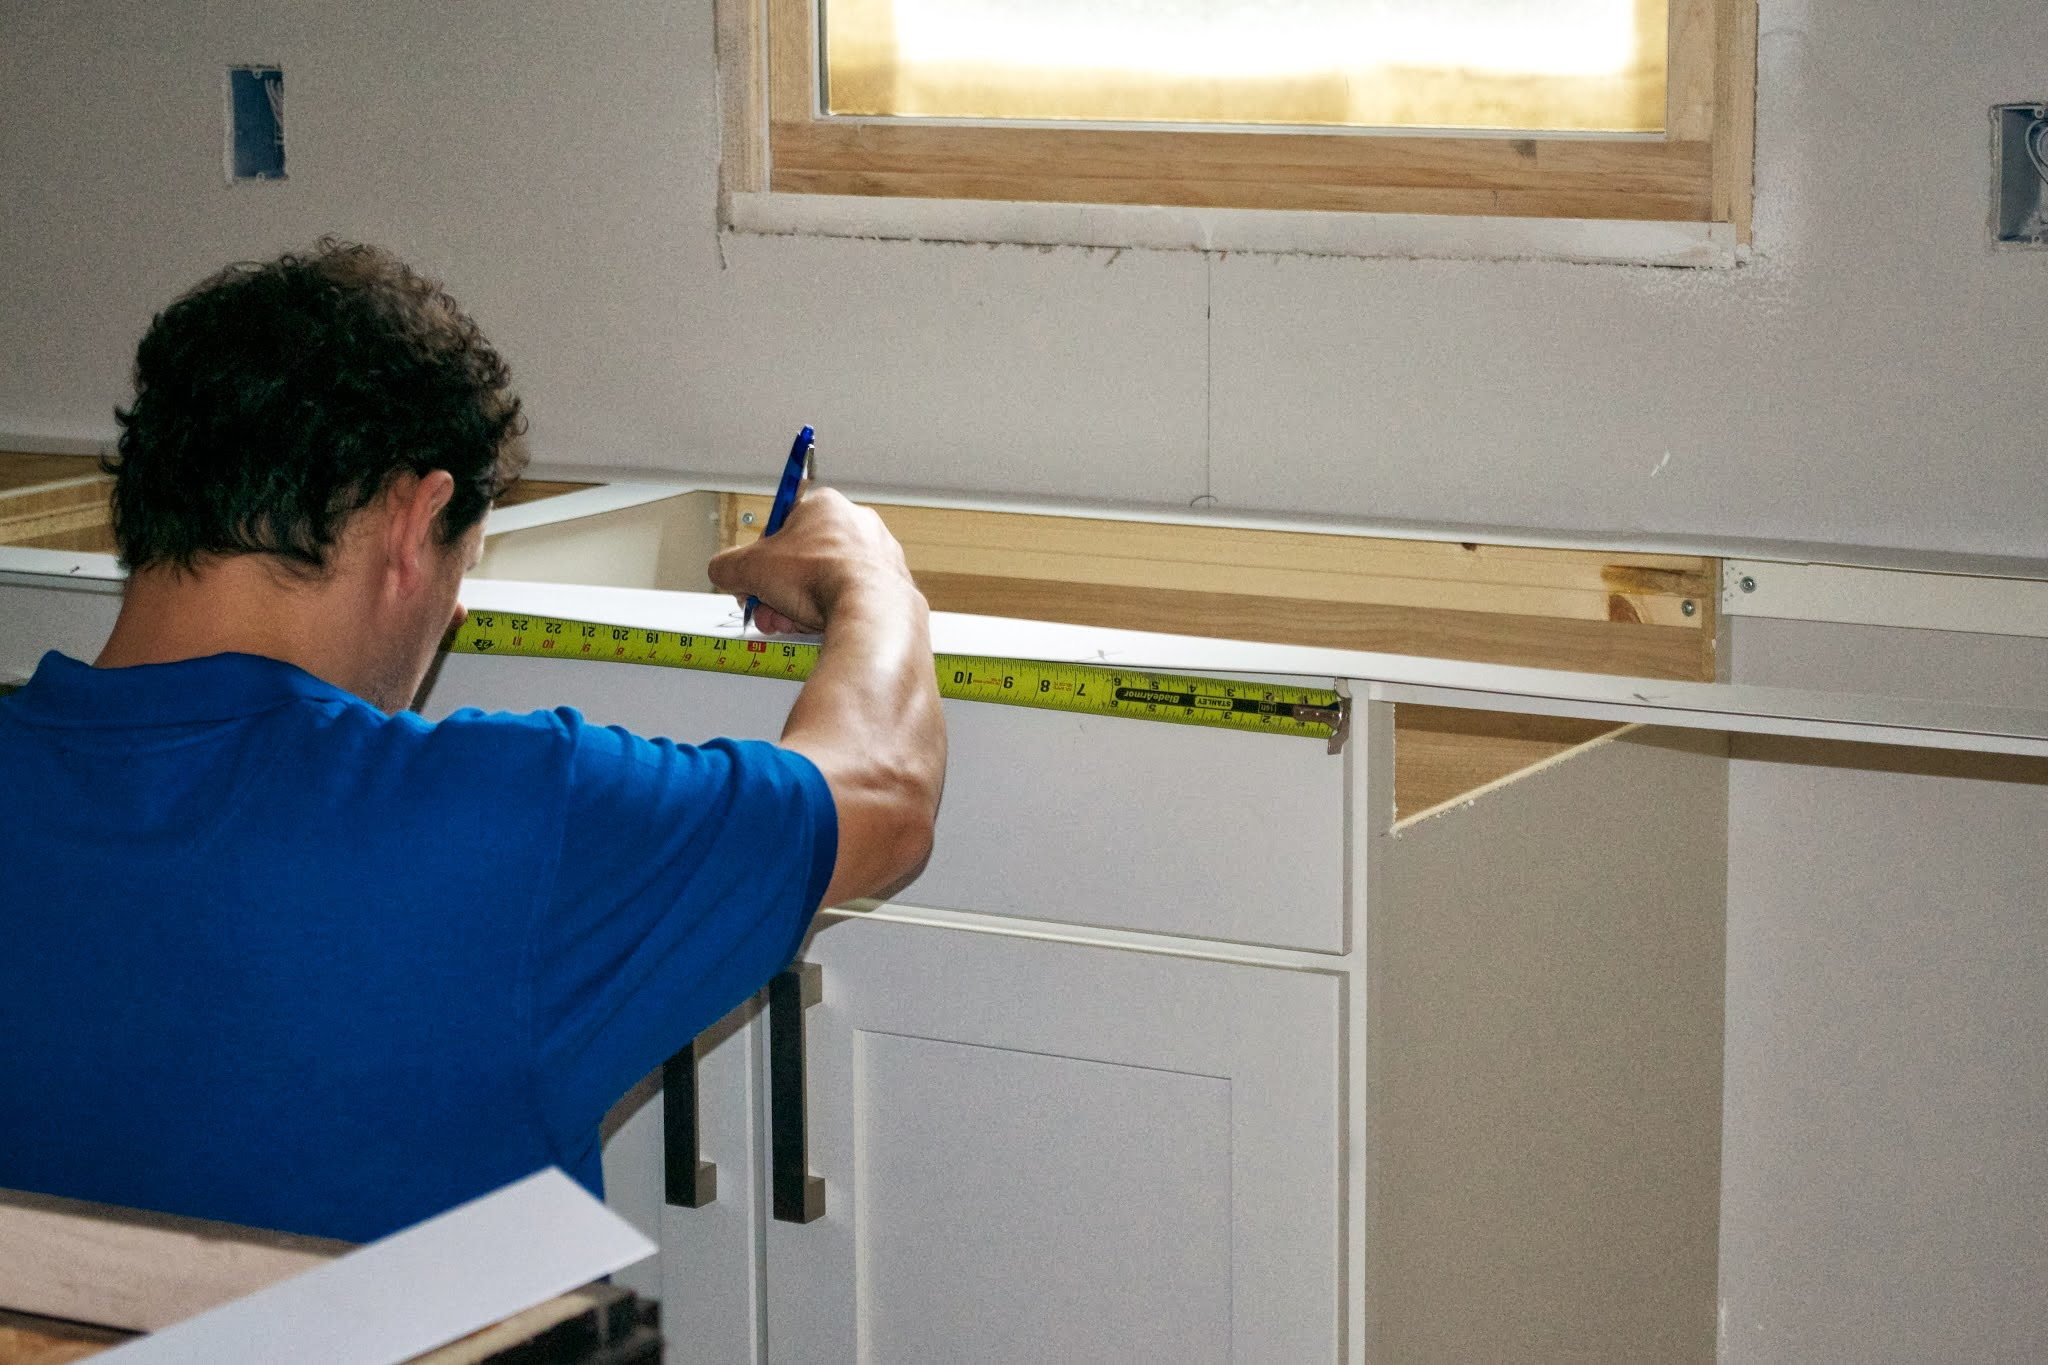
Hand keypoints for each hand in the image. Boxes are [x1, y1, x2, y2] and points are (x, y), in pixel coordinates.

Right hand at [707, 487, 917, 633]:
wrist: (870, 611)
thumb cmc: (819, 578)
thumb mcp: (749, 569)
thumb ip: (727, 567)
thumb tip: (724, 573)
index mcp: (824, 506)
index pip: (780, 528)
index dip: (761, 559)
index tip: (754, 581)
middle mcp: (856, 523)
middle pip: (802, 561)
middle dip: (779, 591)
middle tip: (769, 611)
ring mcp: (878, 553)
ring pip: (826, 582)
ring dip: (801, 606)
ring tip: (793, 624)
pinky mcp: (892, 583)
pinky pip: (850, 598)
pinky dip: (833, 613)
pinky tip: (822, 628)